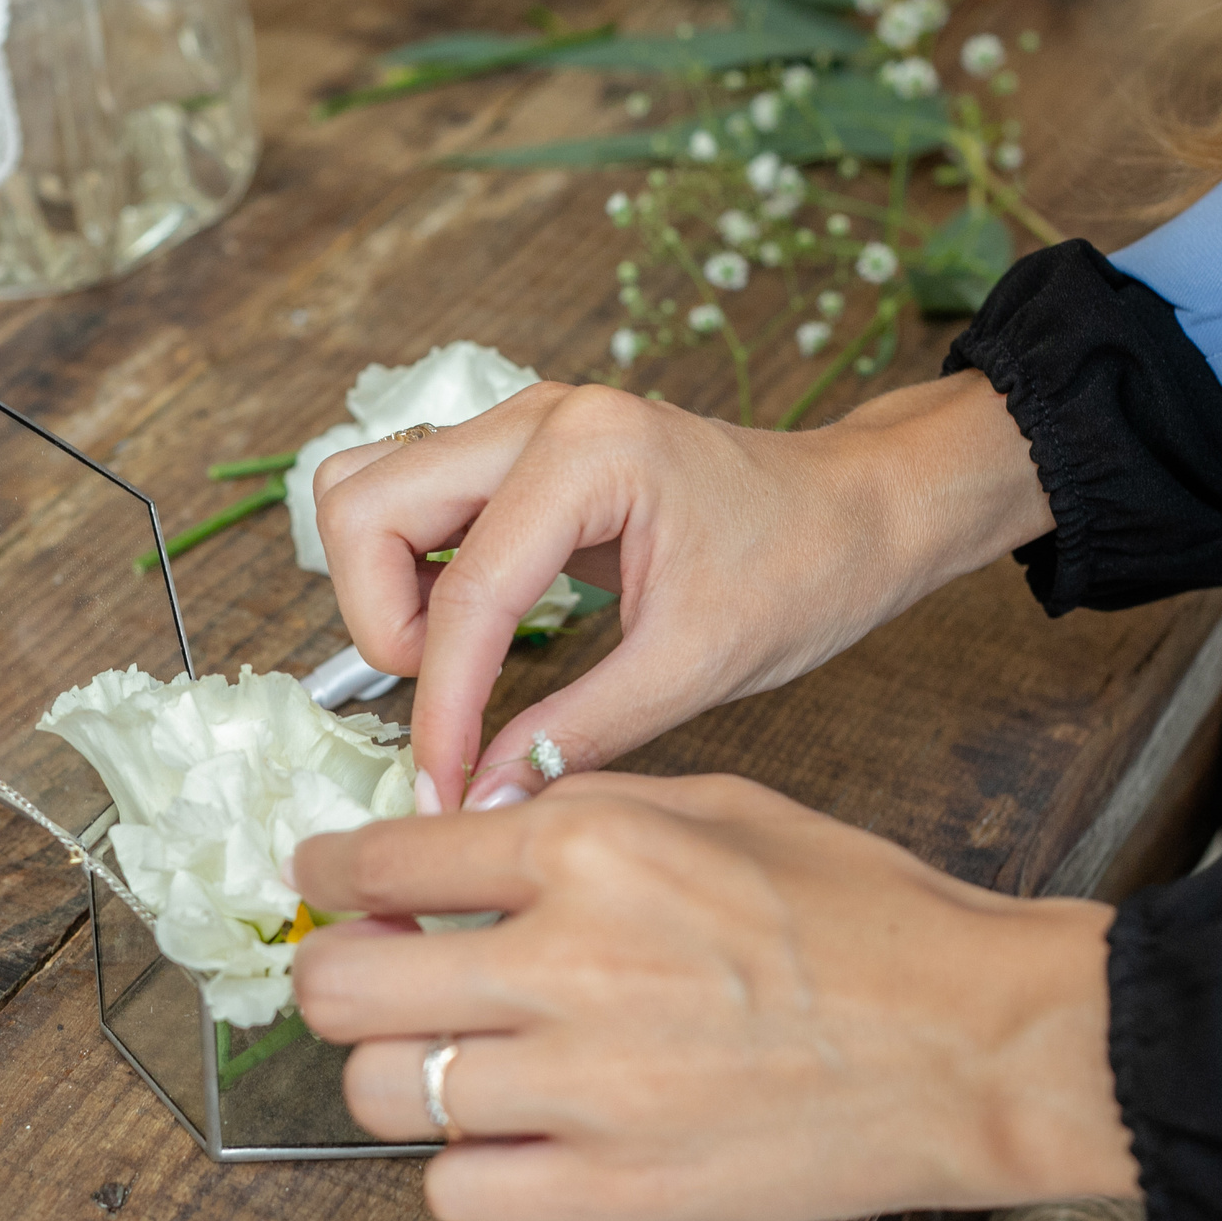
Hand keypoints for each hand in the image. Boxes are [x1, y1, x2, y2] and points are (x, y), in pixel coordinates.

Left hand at [289, 773, 1134, 1220]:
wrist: (975, 1039)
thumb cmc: (865, 916)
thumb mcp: (716, 804)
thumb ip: (578, 809)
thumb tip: (468, 827)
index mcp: (586, 847)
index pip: (380, 857)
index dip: (328, 870)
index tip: (321, 879)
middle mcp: (563, 961)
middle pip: (342, 985)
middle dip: (332, 975)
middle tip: (358, 974)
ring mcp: (583, 1089)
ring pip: (380, 1092)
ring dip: (394, 1073)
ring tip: (445, 1059)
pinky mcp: (616, 1191)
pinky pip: (455, 1195)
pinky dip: (460, 1170)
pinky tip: (505, 1138)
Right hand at [311, 373, 1050, 810]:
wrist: (858, 512)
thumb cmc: (802, 569)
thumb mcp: (694, 669)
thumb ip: (572, 735)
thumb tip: (476, 803)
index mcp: (591, 453)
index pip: (464, 592)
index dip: (439, 705)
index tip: (442, 785)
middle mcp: (536, 417)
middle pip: (363, 507)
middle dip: (382, 622)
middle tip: (450, 693)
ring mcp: (517, 424)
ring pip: (367, 491)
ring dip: (382, 586)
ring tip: (455, 655)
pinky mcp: (513, 450)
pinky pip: (406, 497)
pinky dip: (407, 568)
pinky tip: (470, 626)